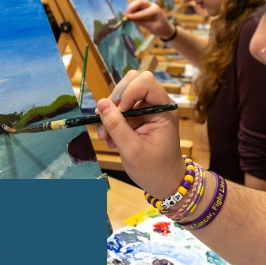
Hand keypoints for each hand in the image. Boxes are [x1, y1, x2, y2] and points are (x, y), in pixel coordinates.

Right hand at [97, 70, 184, 198]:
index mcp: (164, 108)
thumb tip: (101, 103)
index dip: (128, 93)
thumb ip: (116, 125)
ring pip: (122, 96)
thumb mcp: (132, 149)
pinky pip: (120, 109)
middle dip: (115, 101)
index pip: (145, 81)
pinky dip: (112, 122)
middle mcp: (157, 104)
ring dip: (110, 114)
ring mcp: (147, 109)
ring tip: (106, 138)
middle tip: (107, 122)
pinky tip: (110, 139)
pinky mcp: (139, 117)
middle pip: (131, 82)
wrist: (164, 183)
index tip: (120, 113)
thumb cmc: (154, 169)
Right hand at [125, 0, 174, 37]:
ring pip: (137, 2)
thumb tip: (131, 19)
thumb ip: (142, 22)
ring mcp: (149, 5)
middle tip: (125, 14)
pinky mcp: (145, 7)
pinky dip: (132, 9)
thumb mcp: (152, 28)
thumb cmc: (161, 29)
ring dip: (131, 7)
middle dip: (131, 7)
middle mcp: (152, 5)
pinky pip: (137, 6)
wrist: (166, 29)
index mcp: (155, 10)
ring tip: (126, 15)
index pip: (143, 12)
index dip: (134, 15)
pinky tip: (129, 15)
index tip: (126, 18)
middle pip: (139, 2)